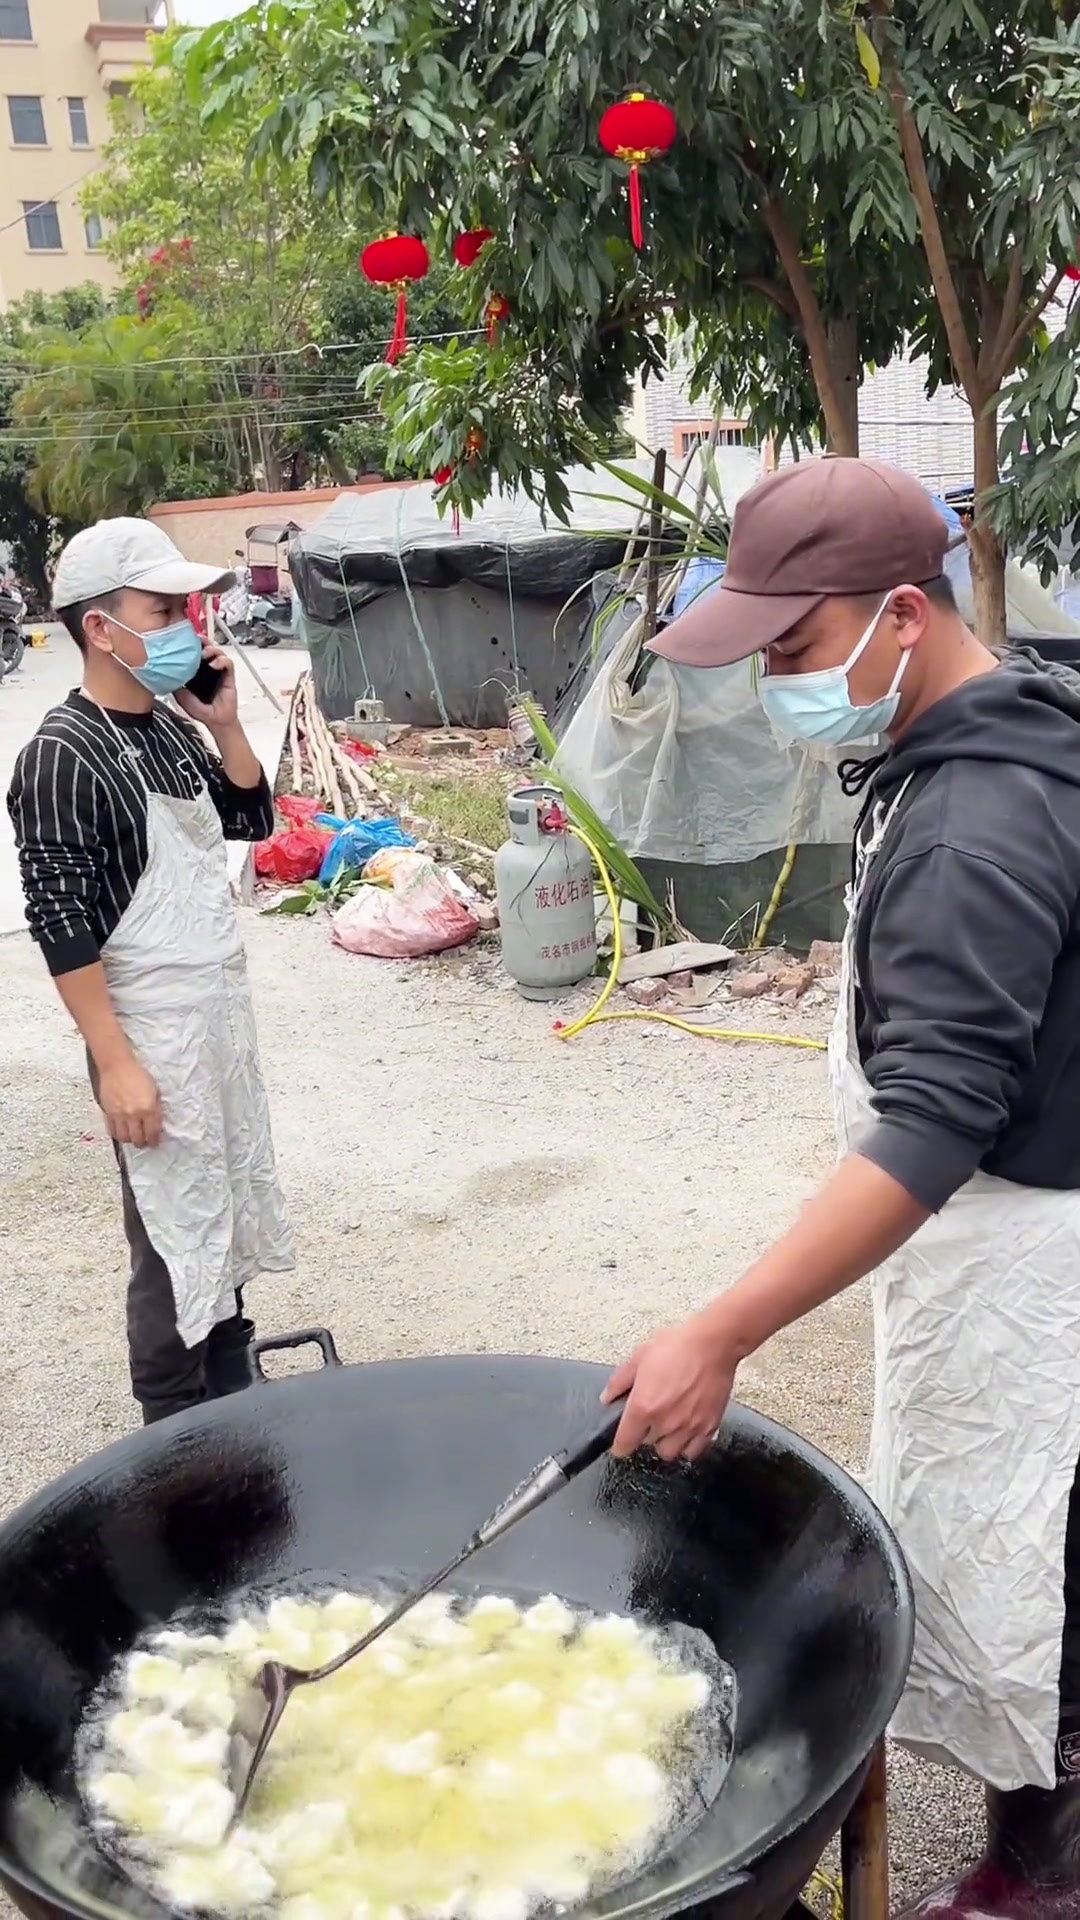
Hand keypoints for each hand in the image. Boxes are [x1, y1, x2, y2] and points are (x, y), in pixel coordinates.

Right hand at [97, 1056, 163, 1148]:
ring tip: (133, 1137)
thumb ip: (156, 1108)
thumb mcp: (154, 1091)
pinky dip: (118, 1134)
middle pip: (138, 1139)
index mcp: (148, 1108)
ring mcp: (119, 1115)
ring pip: (124, 1138)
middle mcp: (133, 1114)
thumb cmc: (137, 1074)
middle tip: (145, 1142)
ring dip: (130, 1140)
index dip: (154, 1140)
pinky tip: (122, 1132)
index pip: (152, 1132)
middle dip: (143, 1143)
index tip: (155, 1141)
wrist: (117, 1066)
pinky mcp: (108, 1113)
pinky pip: (112, 1131)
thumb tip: (156, 1122)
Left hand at [175, 642, 237, 728]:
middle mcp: (208, 669)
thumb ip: (175, 684)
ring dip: (212, 649)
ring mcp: (219, 672)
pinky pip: (228, 663)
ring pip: (219, 652)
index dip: (192, 645)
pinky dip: (222, 661)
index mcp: (196, 672)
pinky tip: (215, 665)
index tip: (186, 639)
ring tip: (205, 654)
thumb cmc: (200, 710)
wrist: (215, 721)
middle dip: (203, 641)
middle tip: (198, 640)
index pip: (195, 653)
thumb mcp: (181, 696)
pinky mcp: (229, 676)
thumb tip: (165, 673)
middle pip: (208, 648)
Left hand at [602, 1312, 738, 1461]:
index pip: (624, 1443)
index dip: (619, 1444)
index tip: (620, 1442)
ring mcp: (688, 1427)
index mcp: (643, 1407)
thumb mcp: (639, 1357)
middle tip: (649, 1415)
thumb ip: (619, 1381)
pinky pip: (693, 1451)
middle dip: (644, 1432)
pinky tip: (685, 1431)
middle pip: (647, 1444)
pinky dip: (687, 1445)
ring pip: (669, 1451)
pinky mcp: (709, 1427)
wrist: (713, 1344)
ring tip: (667, 1425)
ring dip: (664, 1441)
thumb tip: (608, 1398)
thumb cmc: (677, 1346)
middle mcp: (664, 1422)